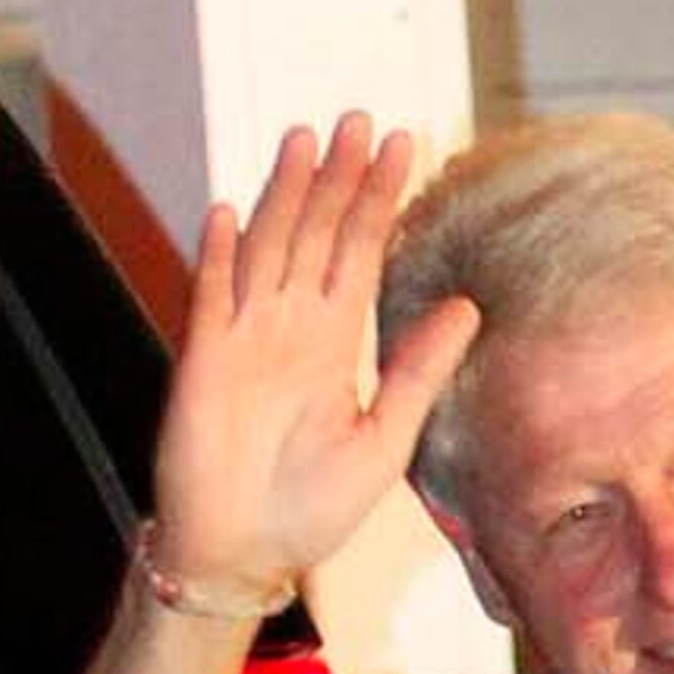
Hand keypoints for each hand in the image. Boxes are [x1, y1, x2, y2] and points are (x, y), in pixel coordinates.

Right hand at [147, 114, 480, 605]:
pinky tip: (233, 212)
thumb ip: (419, 372)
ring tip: (307, 138)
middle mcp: (288, 328)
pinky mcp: (205, 361)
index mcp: (331, 344)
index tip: (402, 149)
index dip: (377, 202)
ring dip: (286, 194)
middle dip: (338, 179)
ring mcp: (243, 337)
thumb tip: (468, 308)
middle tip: (361, 120)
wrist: (247, 553)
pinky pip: (212, 298)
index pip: (359, 255)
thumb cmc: (310, 508)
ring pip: (269, 248)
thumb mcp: (384, 441)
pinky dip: (221, 257)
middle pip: (315, 235)